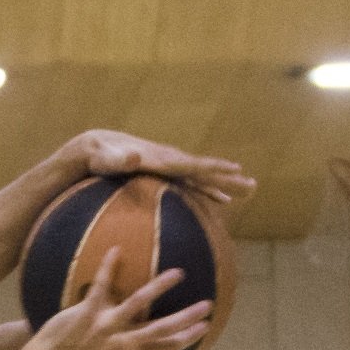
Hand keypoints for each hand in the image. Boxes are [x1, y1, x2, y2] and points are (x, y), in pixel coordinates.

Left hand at [32, 257, 210, 349]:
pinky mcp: (87, 312)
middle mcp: (123, 342)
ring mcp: (105, 325)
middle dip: (186, 316)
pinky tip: (116, 250)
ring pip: (137, 303)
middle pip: (161, 327)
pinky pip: (99, 287)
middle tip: (207, 305)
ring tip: (178, 273)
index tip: (205, 326)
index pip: (167, 348)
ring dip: (159, 287)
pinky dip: (107, 268)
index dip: (188, 338)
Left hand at [61, 130, 256, 205]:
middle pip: (204, 171)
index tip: (235, 172)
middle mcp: (170, 160)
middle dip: (228, 178)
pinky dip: (206, 191)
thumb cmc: (99, 156)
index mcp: (162, 159)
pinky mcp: (164, 172)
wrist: (96, 147)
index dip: (213, 170)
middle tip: (252, 185)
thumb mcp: (106, 159)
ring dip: (222, 184)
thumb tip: (134, 156)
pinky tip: (217, 201)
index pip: (193, 166)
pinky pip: (190, 183)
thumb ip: (119, 160)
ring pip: (201, 177)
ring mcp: (168, 166)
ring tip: (244, 190)